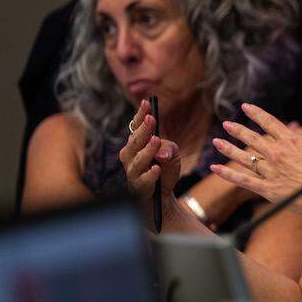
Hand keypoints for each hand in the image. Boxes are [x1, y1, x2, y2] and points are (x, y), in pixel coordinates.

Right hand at [121, 99, 182, 223]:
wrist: (161, 198)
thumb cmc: (164, 171)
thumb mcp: (172, 155)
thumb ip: (168, 148)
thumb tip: (161, 153)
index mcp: (136, 145)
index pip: (136, 127)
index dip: (140, 115)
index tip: (147, 103)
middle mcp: (129, 156)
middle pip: (134, 141)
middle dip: (143, 130)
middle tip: (152, 119)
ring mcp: (132, 172)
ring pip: (136, 160)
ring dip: (147, 150)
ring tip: (156, 140)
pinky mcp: (138, 188)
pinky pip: (142, 180)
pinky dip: (149, 174)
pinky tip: (157, 168)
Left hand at [210, 86, 301, 220]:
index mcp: (289, 140)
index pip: (268, 122)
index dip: (256, 114)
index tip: (245, 107)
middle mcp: (276, 153)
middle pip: (252, 139)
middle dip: (237, 130)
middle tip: (226, 124)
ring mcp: (270, 171)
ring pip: (244, 158)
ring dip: (229, 149)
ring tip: (216, 142)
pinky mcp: (267, 189)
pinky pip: (243, 180)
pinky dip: (228, 174)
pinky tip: (215, 169)